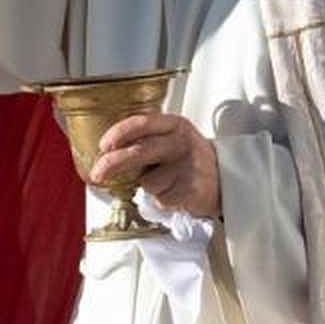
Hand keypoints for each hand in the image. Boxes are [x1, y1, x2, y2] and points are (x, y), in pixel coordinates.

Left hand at [89, 112, 220, 218]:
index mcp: (175, 125)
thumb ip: (146, 140)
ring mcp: (188, 167)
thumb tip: (107, 155)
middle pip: (139, 151)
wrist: (226, 179)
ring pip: (148, 182)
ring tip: (168, 182)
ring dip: (149, 187)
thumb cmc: (188, 159)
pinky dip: (162, 201)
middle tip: (98, 174)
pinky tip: (177, 193)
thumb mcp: (172, 139)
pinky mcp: (192, 190)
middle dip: (113, 163)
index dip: (119, 133)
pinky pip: (160, 200)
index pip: (143, 122)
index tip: (103, 145)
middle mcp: (182, 142)